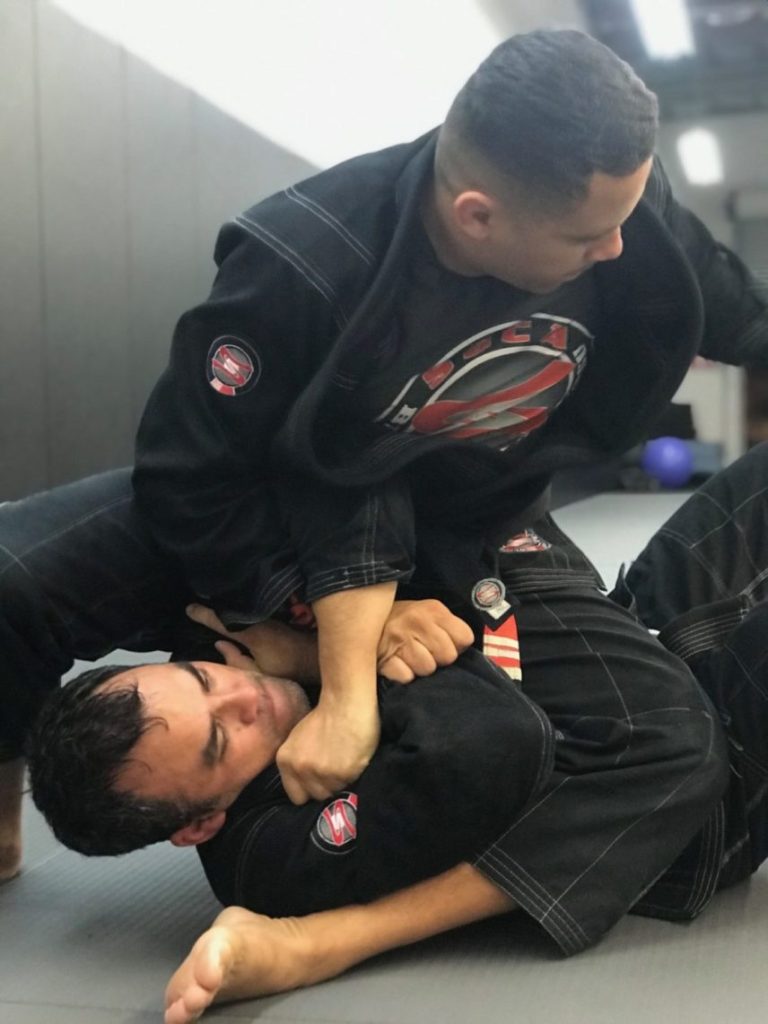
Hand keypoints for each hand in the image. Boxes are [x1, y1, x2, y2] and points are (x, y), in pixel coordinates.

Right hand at [186, 604, 317, 680]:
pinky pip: (253, 607)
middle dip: (216, 602)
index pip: (221, 622)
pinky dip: (243, 605)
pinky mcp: (275, 614)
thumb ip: (236, 661)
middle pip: (232, 607)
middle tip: (199, 597)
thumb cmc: (288, 668)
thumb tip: (219, 644)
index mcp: (250, 633)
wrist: (317, 655)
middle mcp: (258, 619)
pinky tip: (238, 603)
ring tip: (214, 598)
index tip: (189, 608)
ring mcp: (268, 614)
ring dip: (231, 603)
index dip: (204, 615)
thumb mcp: (258, 673)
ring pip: (244, 606)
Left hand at [276, 695, 379, 804]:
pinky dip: (353, 774)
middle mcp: (301, 769)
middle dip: (326, 785)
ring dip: (340, 780)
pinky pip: (350, 783)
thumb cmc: (325, 715)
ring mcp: (323, 772)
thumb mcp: (298, 739)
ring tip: (345, 760)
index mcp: (286, 761)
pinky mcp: (344, 772)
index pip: (296, 796)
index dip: (309, 789)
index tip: (318, 780)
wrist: (346, 701)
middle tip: (335, 766)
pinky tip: (354, 757)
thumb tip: (305, 784)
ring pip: (334, 791)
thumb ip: (298, 762)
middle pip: (316, 795)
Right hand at [377, 599, 474, 682]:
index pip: (465, 637)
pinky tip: (396, 664)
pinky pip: (407, 677)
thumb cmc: (400, 622)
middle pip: (448, 656)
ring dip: (419, 668)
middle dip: (438, 658)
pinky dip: (403, 675)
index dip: (456, 645)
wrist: (360, 621)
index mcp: (434, 610)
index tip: (443, 644)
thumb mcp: (427, 614)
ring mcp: (400, 640)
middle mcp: (418, 621)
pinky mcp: (384, 660)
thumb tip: (463, 648)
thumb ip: (447, 627)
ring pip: (428, 668)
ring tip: (408, 657)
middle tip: (423, 651)